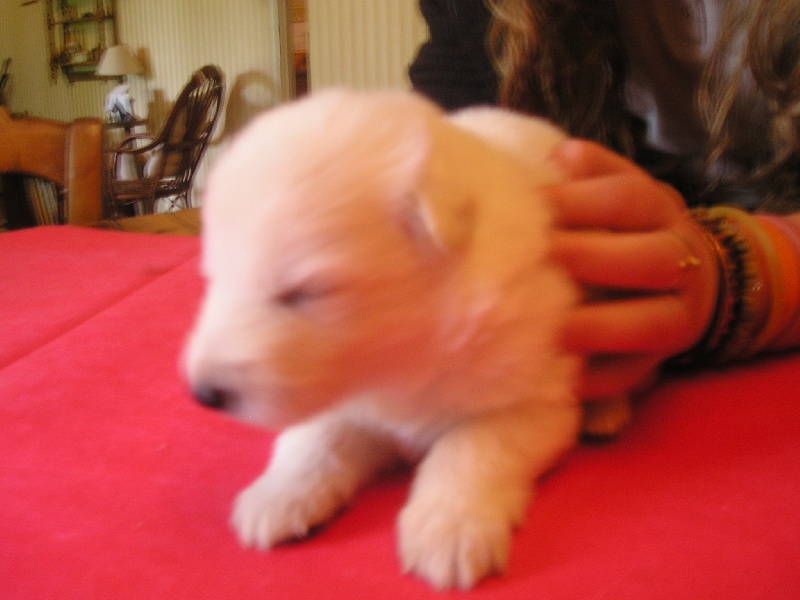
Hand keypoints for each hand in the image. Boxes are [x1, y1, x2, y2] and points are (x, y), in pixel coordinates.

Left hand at [545, 140, 719, 399]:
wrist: (693, 279)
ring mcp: (678, 316)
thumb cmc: (631, 230)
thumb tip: (562, 155)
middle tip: (548, 257)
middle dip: (597, 257)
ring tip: (559, 330)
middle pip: (652, 259)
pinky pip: (638, 375)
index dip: (585, 200)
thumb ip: (595, 176)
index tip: (537, 203)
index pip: (630, 199)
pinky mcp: (661, 360)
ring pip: (653, 324)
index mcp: (662, 213)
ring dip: (605, 327)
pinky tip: (569, 380)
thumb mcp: (624, 192)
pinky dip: (605, 381)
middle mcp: (680, 262)